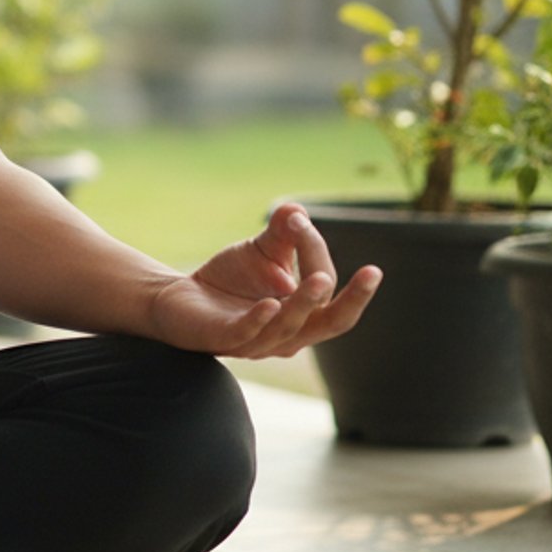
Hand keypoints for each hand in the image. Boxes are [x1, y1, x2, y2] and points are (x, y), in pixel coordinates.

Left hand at [147, 202, 381, 359]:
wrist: (178, 297)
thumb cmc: (229, 279)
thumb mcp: (261, 252)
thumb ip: (282, 234)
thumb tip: (297, 210)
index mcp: (305, 315)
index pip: (324, 283)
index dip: (314, 250)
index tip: (298, 219)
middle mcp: (289, 334)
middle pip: (331, 322)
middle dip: (354, 299)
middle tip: (373, 273)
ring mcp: (258, 341)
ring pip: (291, 327)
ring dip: (305, 303)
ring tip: (318, 279)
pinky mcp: (224, 339)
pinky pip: (248, 334)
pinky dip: (261, 320)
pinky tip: (270, 303)